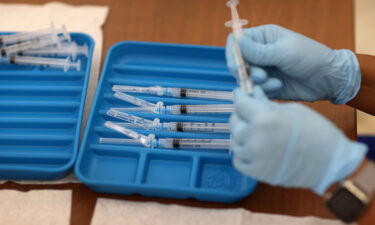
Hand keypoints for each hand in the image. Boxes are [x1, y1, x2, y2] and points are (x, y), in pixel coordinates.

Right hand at [226, 25, 360, 103]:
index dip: (233, 54)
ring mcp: (263, 70)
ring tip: (275, 83)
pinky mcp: (267, 85)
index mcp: (263, 37)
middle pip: (237, 63)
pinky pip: (255, 90)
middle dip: (246, 71)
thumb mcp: (284, 52)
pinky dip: (264, 90)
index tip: (237, 65)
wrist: (328, 79)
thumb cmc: (310, 57)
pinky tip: (279, 87)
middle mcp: (259, 53)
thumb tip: (236, 41)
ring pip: (245, 79)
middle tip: (261, 76)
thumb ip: (259, 51)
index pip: (236, 42)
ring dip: (257, 83)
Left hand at [230, 86, 366, 193]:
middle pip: (234, 122)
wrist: (330, 163)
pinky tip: (256, 149)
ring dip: (242, 136)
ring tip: (257, 134)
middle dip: (241, 116)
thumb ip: (266, 103)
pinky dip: (244, 154)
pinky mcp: (256, 173)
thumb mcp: (292, 110)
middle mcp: (254, 137)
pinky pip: (238, 160)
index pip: (239, 103)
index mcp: (264, 118)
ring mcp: (253, 157)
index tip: (241, 96)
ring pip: (234, 141)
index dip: (240, 97)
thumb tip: (253, 93)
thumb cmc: (315, 131)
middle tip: (251, 116)